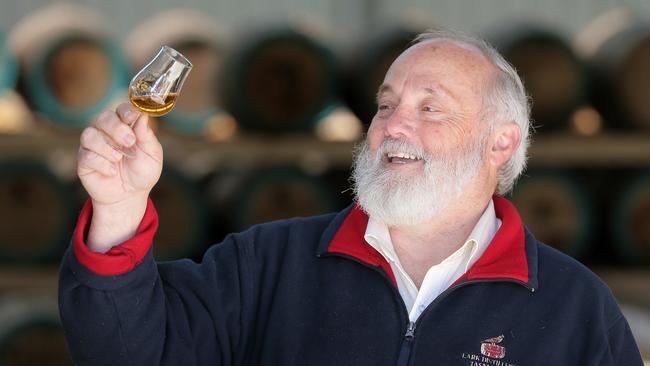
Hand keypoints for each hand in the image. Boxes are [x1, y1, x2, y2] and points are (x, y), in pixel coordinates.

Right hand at [77, 103, 162, 250]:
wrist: (130, 196)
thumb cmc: (142, 172)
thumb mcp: (152, 155)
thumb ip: (147, 136)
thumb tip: (142, 115)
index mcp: (126, 127)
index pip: (122, 110)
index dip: (125, 111)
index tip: (132, 116)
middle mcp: (107, 132)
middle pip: (103, 117)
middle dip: (116, 128)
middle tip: (129, 142)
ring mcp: (93, 145)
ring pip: (90, 134)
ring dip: (107, 147)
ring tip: (119, 159)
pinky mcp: (84, 160)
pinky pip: (86, 155)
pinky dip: (102, 163)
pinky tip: (112, 171)